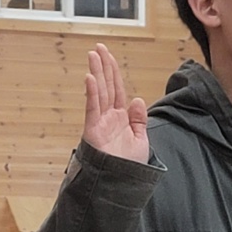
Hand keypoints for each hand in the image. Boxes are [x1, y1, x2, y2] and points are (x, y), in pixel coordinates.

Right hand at [83, 44, 148, 163]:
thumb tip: (137, 99)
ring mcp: (100, 123)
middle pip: (107, 86)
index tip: (108, 56)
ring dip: (97, 73)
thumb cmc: (129, 166)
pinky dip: (92, 93)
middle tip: (98, 47)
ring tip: (93, 55)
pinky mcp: (93, 131)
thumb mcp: (140, 139)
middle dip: (103, 66)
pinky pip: (93, 108)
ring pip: (99, 93)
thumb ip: (138, 119)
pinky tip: (91, 78)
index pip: (117, 90)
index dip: (114, 72)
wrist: (121, 183)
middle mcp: (109, 117)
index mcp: (121, 118)